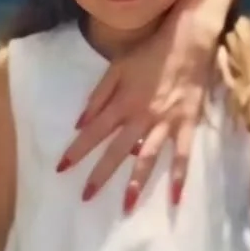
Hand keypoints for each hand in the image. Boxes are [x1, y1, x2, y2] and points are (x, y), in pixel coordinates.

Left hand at [59, 5, 219, 207]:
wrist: (187, 43)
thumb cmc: (148, 54)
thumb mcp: (116, 68)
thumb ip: (98, 96)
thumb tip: (79, 123)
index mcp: (121, 103)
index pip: (93, 133)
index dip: (77, 151)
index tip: (62, 168)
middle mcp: (141, 117)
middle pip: (117, 151)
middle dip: (101, 175)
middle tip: (87, 198)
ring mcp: (166, 123)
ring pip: (148, 157)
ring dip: (137, 182)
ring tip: (126, 206)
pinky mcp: (187, 124)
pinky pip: (183, 154)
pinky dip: (180, 176)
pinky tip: (175, 198)